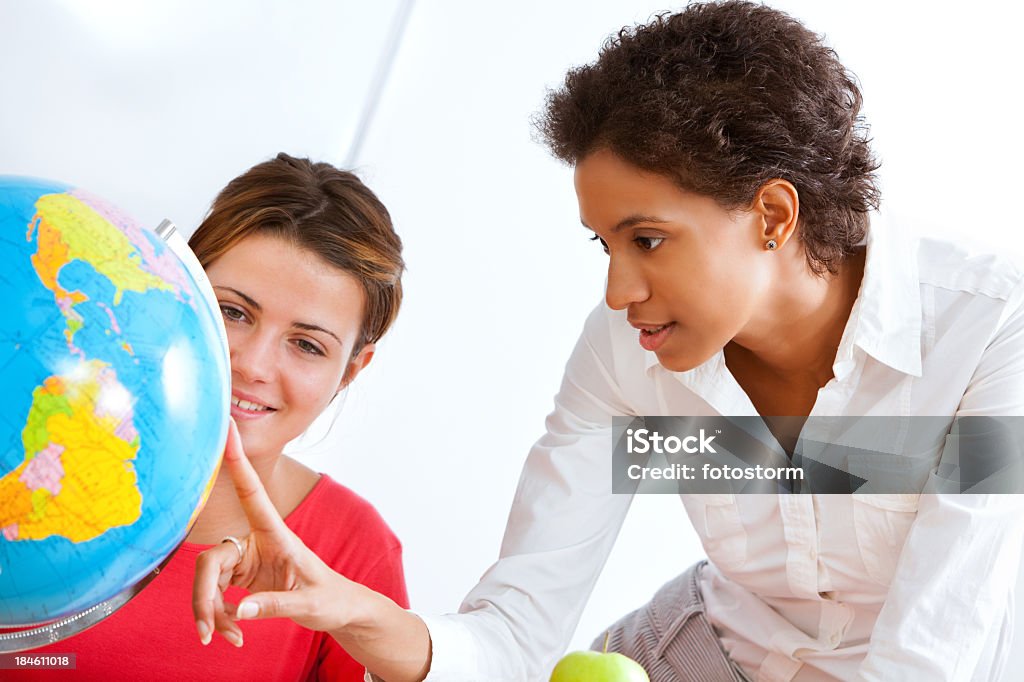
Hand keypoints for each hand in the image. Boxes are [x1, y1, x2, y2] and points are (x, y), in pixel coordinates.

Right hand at [192, 419, 357, 645]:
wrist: (341, 611)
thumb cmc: (333, 599)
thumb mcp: (310, 605)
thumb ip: (275, 605)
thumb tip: (239, 612)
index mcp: (277, 534)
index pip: (252, 492)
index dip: (237, 461)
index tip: (226, 428)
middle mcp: (256, 541)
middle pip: (210, 562)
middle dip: (204, 598)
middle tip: (209, 632)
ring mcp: (245, 559)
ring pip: (207, 581)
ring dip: (211, 613)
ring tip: (227, 638)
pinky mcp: (240, 577)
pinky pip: (214, 595)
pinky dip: (217, 617)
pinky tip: (231, 633)